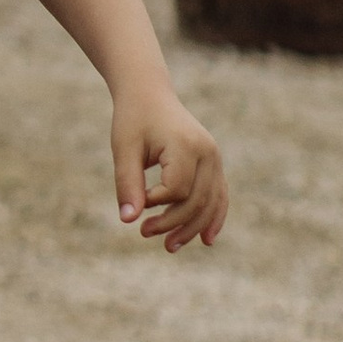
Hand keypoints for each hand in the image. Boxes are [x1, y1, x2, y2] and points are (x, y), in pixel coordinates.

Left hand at [111, 86, 227, 250]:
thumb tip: (128, 221)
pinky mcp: (214, 163)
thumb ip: (127, 184)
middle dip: (173, 223)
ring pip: (210, 202)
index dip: (155, 203)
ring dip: (192, 227)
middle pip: (197, 200)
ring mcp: (214, 158)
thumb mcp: (124, 149)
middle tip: (145, 234)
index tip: (137, 201)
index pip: (176, 190)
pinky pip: (219, 195)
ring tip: (169, 247)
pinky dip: (213, 217)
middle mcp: (207, 152)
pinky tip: (205, 239)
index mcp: (185, 146)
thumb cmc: (133, 120)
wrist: (149, 94)